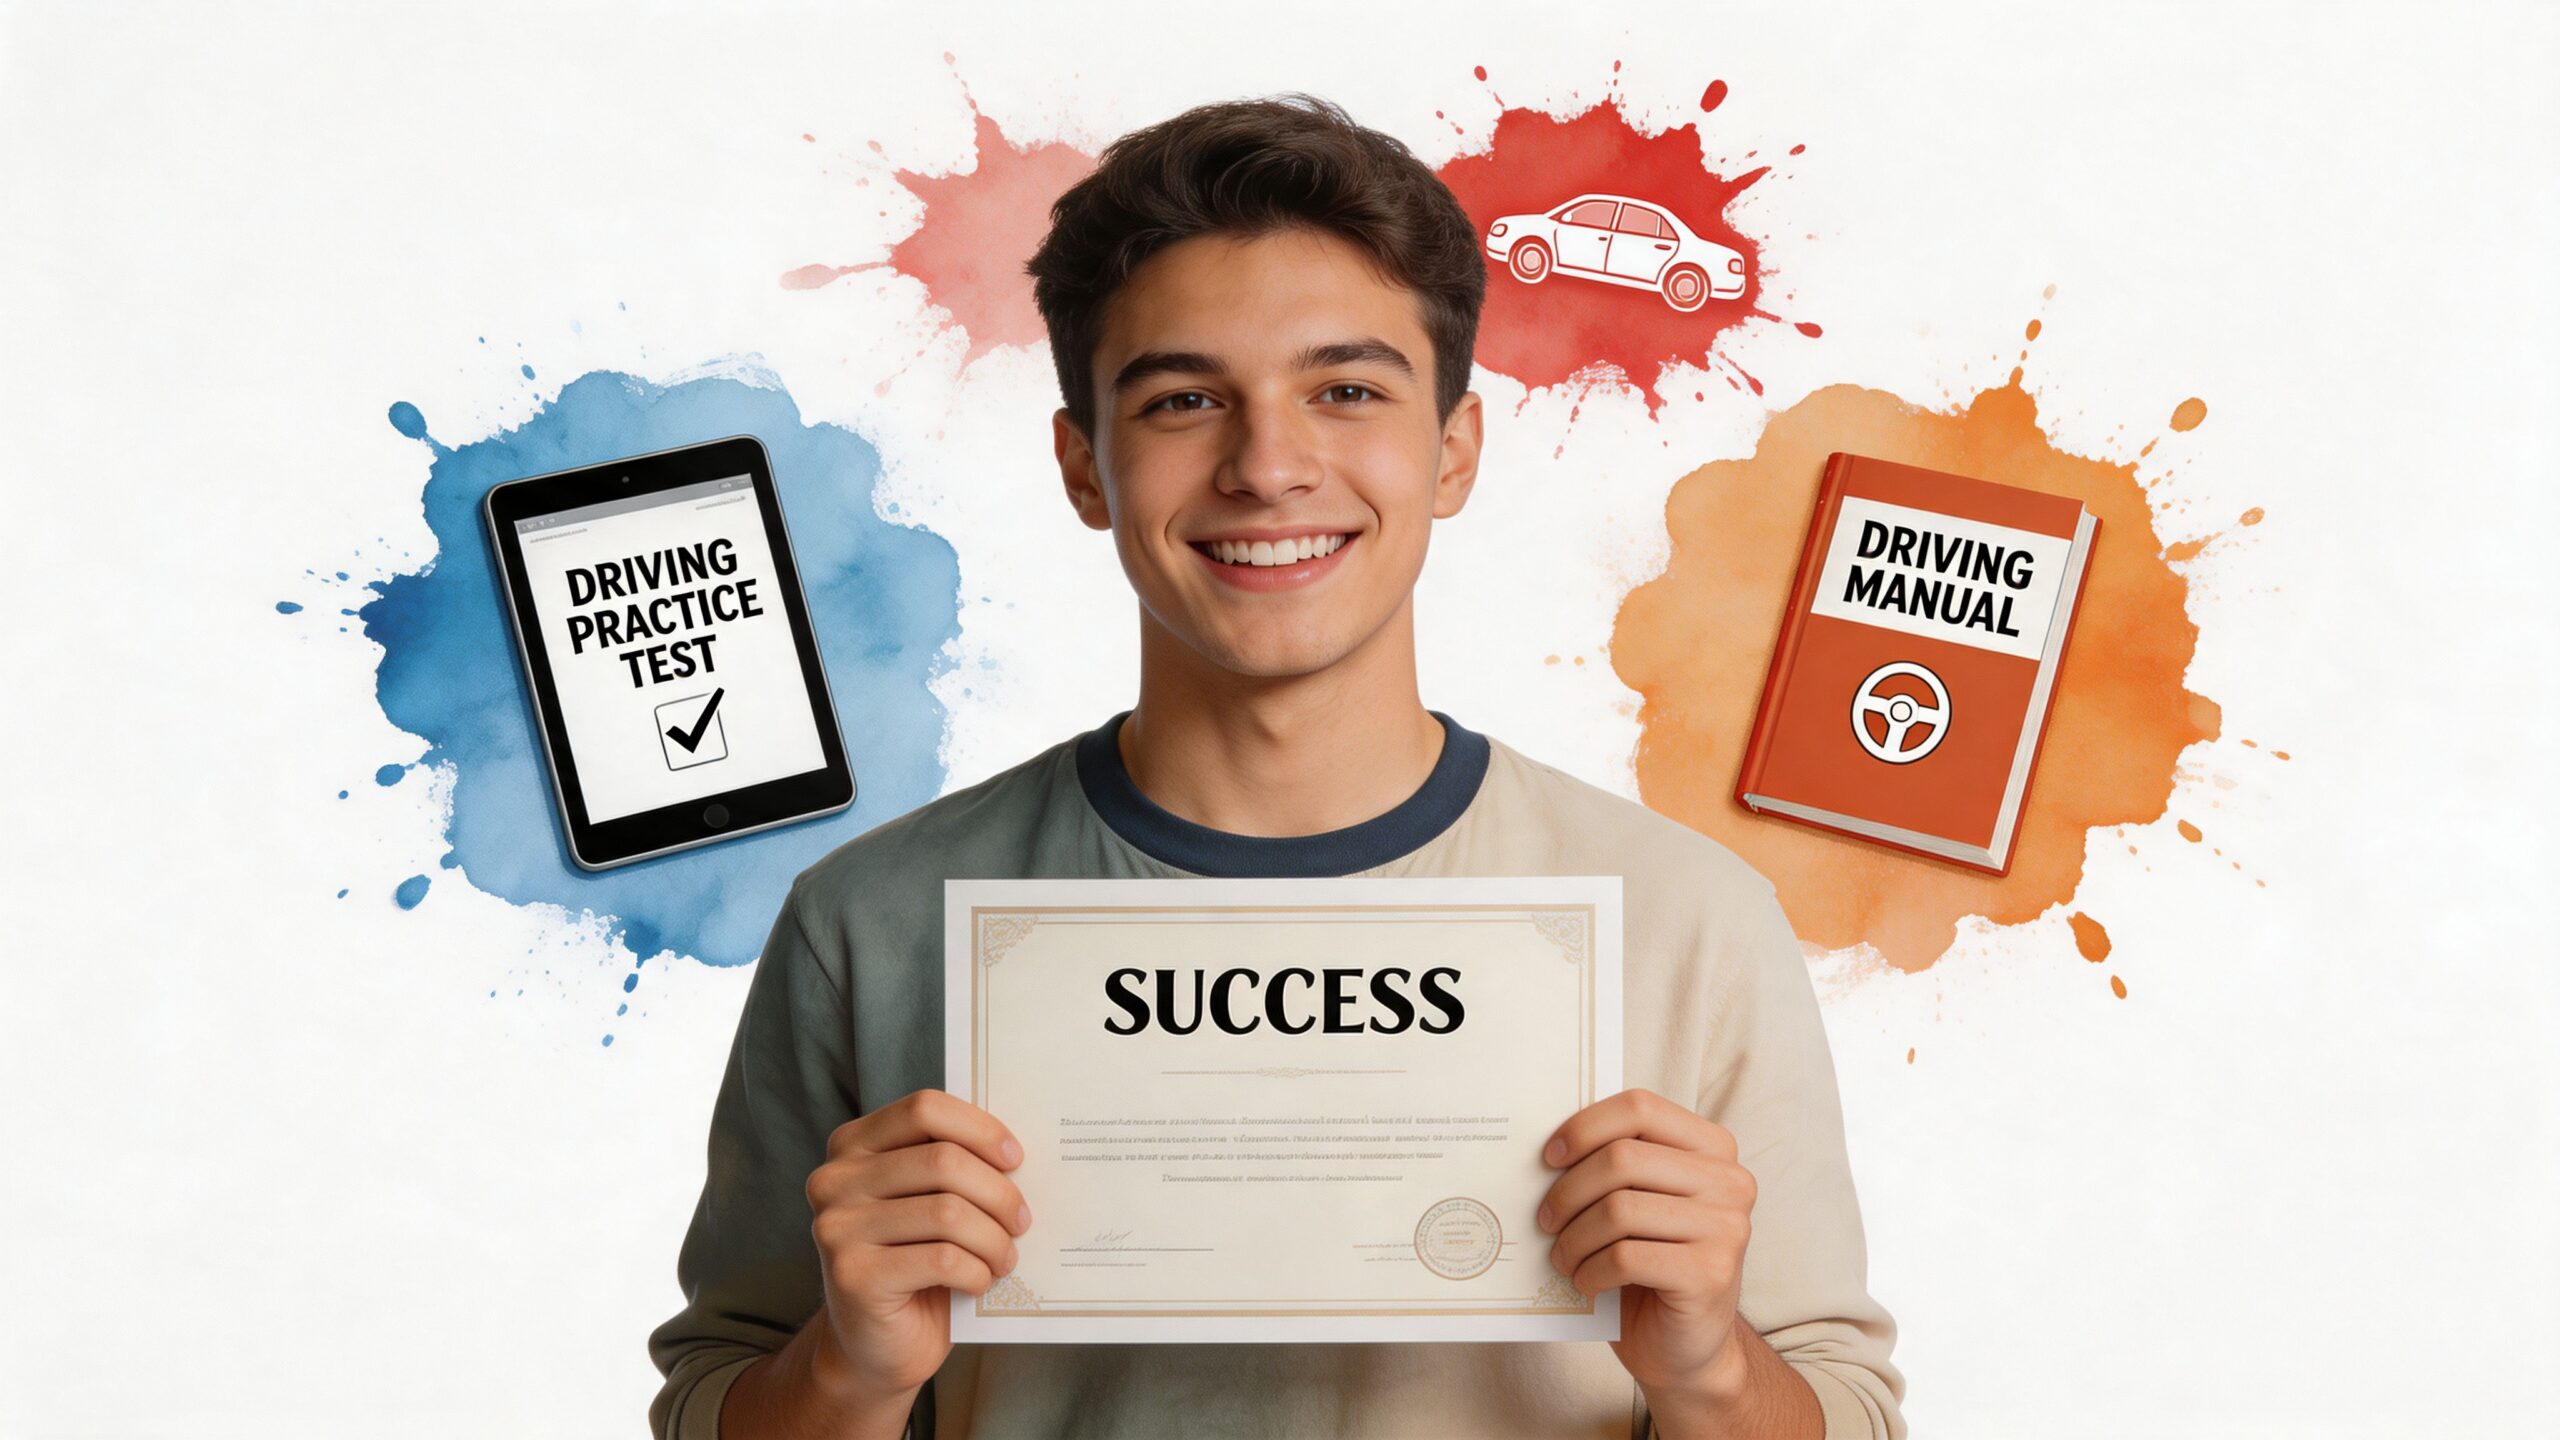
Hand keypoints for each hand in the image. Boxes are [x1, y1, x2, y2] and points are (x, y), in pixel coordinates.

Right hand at [801, 1089, 1031, 1406]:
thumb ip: (950, 1165)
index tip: (1015, 1157)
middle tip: (1022, 1221)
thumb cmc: (913, 1262)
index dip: (979, 1128)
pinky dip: (976, 1271)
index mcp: (852, 1145)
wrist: (874, 1346)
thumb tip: (1015, 1150)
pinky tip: (979, 1281)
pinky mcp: (853, 1276)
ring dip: (994, 1238)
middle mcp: (834, 1180)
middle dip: (999, 1193)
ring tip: (1005, 1257)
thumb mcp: (925, 1200)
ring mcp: (837, 1228)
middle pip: (943, 1160)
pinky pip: (943, 1259)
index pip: (924, 1108)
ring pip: (948, 1212)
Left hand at [1538, 1088, 1756, 1402]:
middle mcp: (1729, 1181)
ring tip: (1563, 1257)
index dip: (1585, 1126)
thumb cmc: (1651, 1265)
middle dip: (1568, 1191)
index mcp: (1712, 1148)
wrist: (1687, 1348)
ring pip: (1618, 1209)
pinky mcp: (1711, 1274)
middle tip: (1545, 1219)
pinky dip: (1592, 1271)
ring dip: (1574, 1238)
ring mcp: (1727, 1228)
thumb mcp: (1638, 1203)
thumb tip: (1549, 1144)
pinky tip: (1586, 1282)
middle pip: (1622, 1158)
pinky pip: (1626, 1257)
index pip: (1640, 1107)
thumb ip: (1615, 1166)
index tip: (1549, 1157)